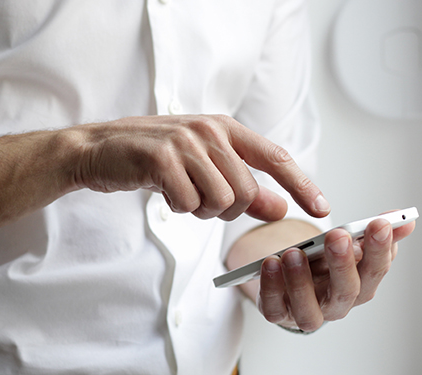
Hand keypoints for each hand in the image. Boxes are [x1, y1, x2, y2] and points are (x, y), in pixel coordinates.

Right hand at [71, 114, 329, 221]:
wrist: (99, 150)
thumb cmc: (153, 158)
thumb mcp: (203, 168)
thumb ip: (243, 187)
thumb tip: (280, 209)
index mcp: (224, 127)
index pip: (275, 157)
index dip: (301, 185)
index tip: (321, 209)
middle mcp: (209, 130)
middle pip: (246, 192)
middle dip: (226, 209)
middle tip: (199, 199)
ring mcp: (185, 142)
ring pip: (220, 201)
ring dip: (200, 210)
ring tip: (180, 192)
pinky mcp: (161, 158)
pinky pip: (188, 204)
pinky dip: (178, 208)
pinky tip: (163, 191)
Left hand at [257, 216, 415, 331]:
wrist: (290, 283)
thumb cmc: (322, 266)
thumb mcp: (346, 247)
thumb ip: (371, 234)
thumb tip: (404, 220)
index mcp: (359, 286)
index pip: (375, 271)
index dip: (380, 249)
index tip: (379, 224)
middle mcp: (336, 304)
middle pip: (346, 291)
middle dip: (343, 263)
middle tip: (338, 236)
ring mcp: (306, 312)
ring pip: (308, 308)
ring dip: (301, 280)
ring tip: (294, 253)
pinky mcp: (278, 313)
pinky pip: (273, 307)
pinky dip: (271, 287)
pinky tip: (270, 263)